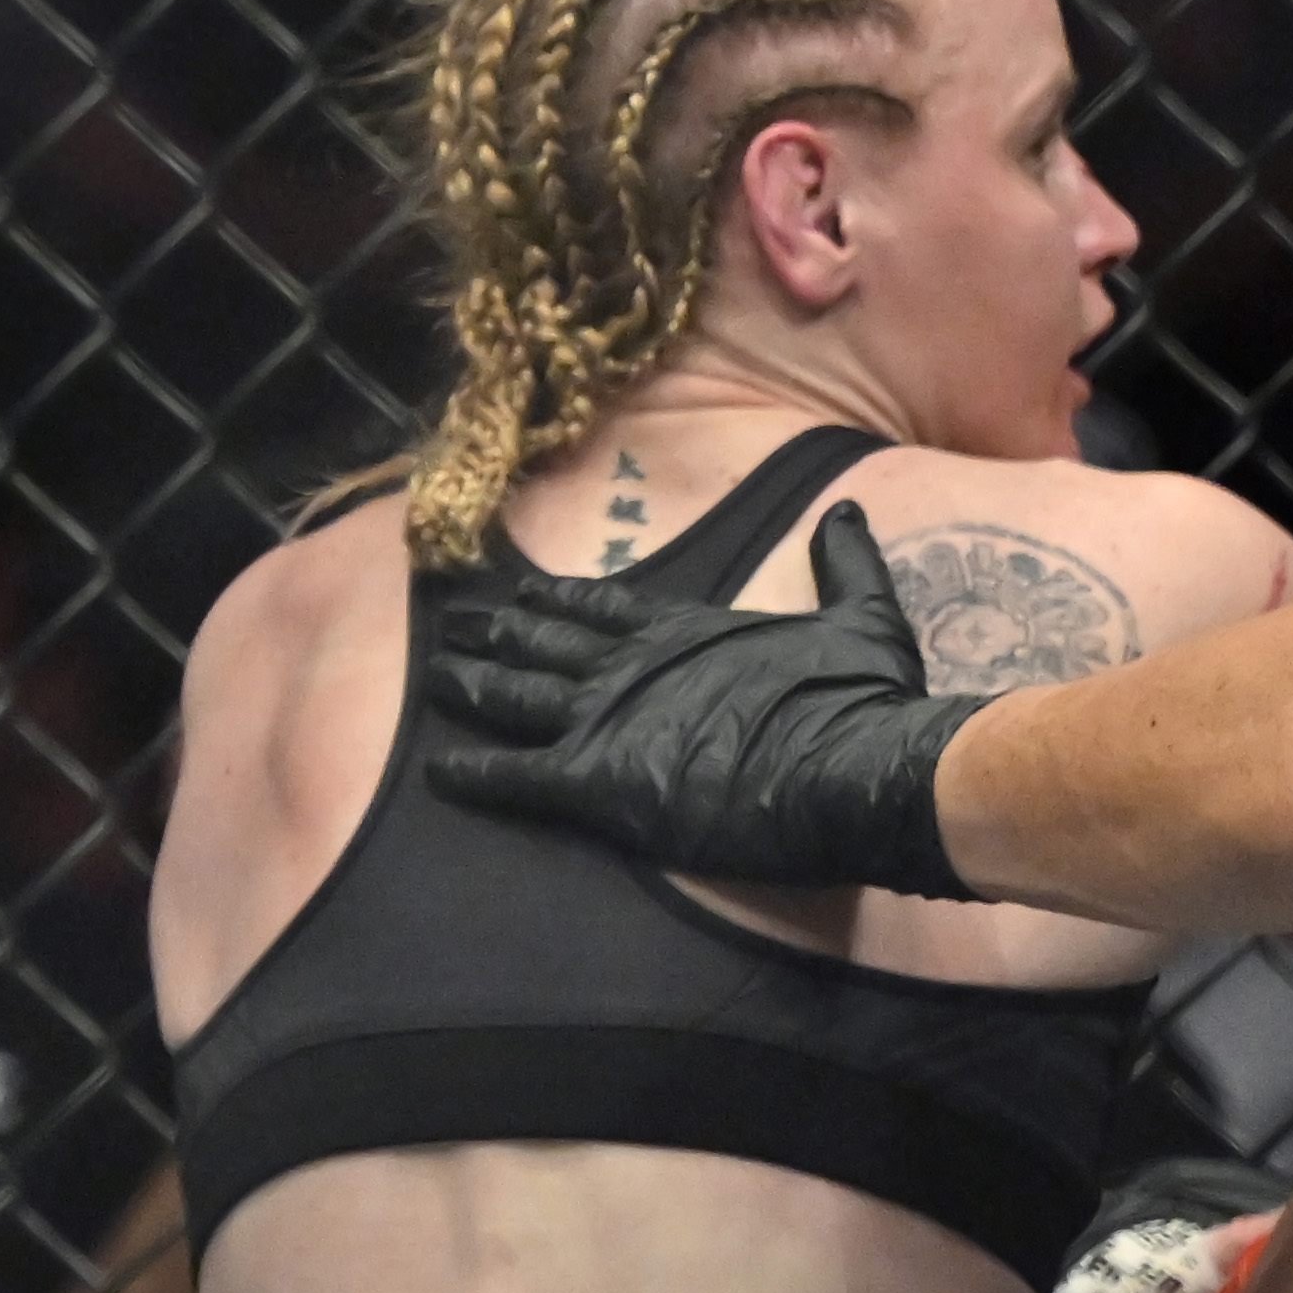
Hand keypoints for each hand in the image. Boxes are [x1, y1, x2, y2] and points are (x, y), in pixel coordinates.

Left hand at [418, 498, 979, 895]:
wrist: (856, 771)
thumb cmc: (859, 703)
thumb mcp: (862, 616)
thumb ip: (844, 563)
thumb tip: (846, 512)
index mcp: (679, 630)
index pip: (598, 607)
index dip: (554, 600)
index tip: (516, 591)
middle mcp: (627, 667)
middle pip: (540, 645)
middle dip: (494, 635)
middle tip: (452, 626)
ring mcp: (604, 720)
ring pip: (512, 697)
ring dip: (469, 687)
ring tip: (431, 677)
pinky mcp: (594, 780)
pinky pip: (514, 775)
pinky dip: (473, 774)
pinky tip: (437, 772)